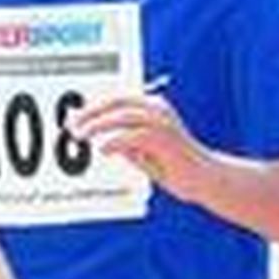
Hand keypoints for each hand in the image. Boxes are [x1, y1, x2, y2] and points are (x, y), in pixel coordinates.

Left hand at [69, 92, 208, 202]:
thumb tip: (102, 139)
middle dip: (90, 113)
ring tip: (81, 136)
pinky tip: (104, 149)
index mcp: (153, 107)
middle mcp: (158, 109)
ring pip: (122, 115)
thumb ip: (125, 144)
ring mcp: (163, 122)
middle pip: (116, 102)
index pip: (117, 100)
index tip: (75, 119)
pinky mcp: (165, 139)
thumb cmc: (176, 167)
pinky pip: (133, 135)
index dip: (93, 107)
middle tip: (72, 125)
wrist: (206, 179)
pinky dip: (115, 141)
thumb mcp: (143, 153)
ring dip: (97, 125)